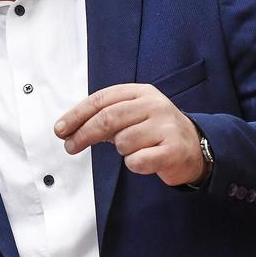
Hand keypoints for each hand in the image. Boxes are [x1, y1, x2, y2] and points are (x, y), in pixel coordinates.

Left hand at [55, 84, 205, 186]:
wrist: (196, 148)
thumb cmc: (157, 131)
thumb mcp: (135, 114)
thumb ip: (107, 117)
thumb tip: (70, 129)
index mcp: (141, 92)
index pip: (101, 99)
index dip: (77, 115)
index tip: (60, 130)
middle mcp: (154, 105)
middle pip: (108, 118)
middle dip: (84, 134)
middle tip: (70, 147)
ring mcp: (165, 127)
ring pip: (123, 142)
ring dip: (121, 150)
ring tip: (135, 149)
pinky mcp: (172, 150)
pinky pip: (137, 161)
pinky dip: (134, 164)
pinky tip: (144, 160)